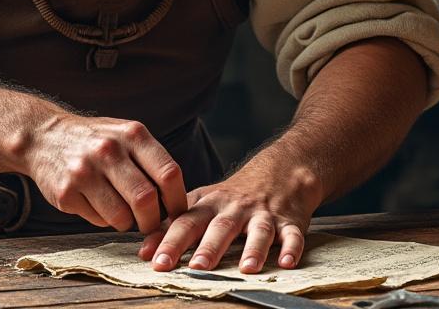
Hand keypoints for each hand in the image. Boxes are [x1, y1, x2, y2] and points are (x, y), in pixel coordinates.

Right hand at [24, 113, 187, 232]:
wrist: (43, 136)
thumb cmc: (96, 140)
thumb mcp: (126, 135)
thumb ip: (151, 161)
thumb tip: (178, 203)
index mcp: (132, 134)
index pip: (168, 174)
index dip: (177, 200)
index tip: (177, 213)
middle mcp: (108, 150)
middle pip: (146, 199)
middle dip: (153, 221)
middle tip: (151, 225)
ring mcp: (84, 171)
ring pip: (121, 216)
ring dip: (127, 223)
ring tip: (122, 213)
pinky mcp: (66, 193)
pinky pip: (98, 220)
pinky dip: (104, 219)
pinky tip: (96, 204)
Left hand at [137, 160, 320, 273]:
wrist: (281, 170)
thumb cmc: (234, 195)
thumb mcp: (203, 203)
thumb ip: (175, 226)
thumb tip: (145, 251)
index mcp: (211, 206)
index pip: (187, 223)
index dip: (170, 241)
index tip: (155, 261)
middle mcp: (236, 209)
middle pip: (221, 227)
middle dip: (209, 248)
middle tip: (196, 267)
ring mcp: (264, 215)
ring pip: (259, 231)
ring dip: (253, 249)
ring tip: (246, 269)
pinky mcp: (290, 221)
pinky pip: (293, 235)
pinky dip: (292, 248)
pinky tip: (287, 263)